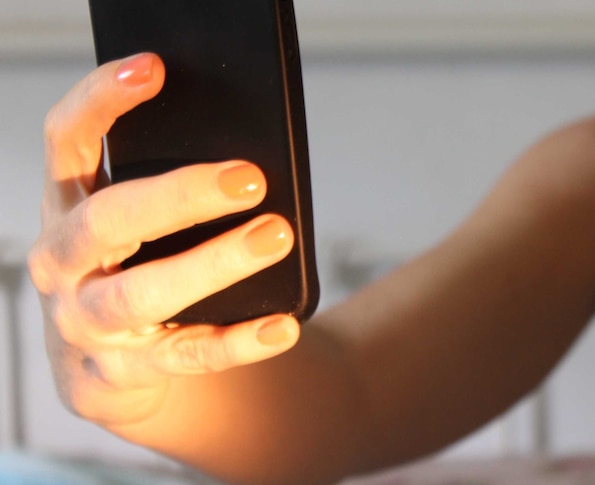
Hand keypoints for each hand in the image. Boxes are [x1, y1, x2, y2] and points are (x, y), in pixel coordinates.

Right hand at [28, 53, 299, 426]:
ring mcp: (88, 323)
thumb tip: (247, 155)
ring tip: (275, 236)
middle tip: (249, 178)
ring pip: (143, 294)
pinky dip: (239, 341)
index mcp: (67, 207)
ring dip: (214, 265)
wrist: (105, 367)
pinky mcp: (124, 372)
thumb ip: (167, 190)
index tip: (154, 69)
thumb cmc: (133, 268)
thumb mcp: (134, 224)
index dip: (100, 100)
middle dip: (179, 196)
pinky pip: (188, 356)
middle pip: (109, 221)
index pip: (67, 141)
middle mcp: (65, 262)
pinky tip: (282, 326)